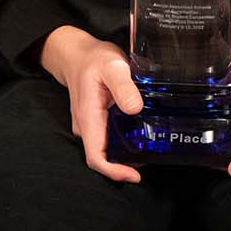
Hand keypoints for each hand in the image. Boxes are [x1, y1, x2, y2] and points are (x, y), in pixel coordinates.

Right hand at [41, 26, 143, 182]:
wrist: (78, 55)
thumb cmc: (94, 60)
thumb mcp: (112, 66)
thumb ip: (123, 86)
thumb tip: (135, 108)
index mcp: (88, 118)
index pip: (96, 157)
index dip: (114, 171)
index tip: (134, 175)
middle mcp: (87, 127)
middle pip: (104, 158)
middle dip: (126, 165)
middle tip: (152, 157)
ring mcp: (91, 126)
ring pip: (107, 150)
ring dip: (126, 155)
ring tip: (150, 147)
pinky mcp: (97, 122)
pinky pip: (109, 140)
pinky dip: (124, 143)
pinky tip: (141, 135)